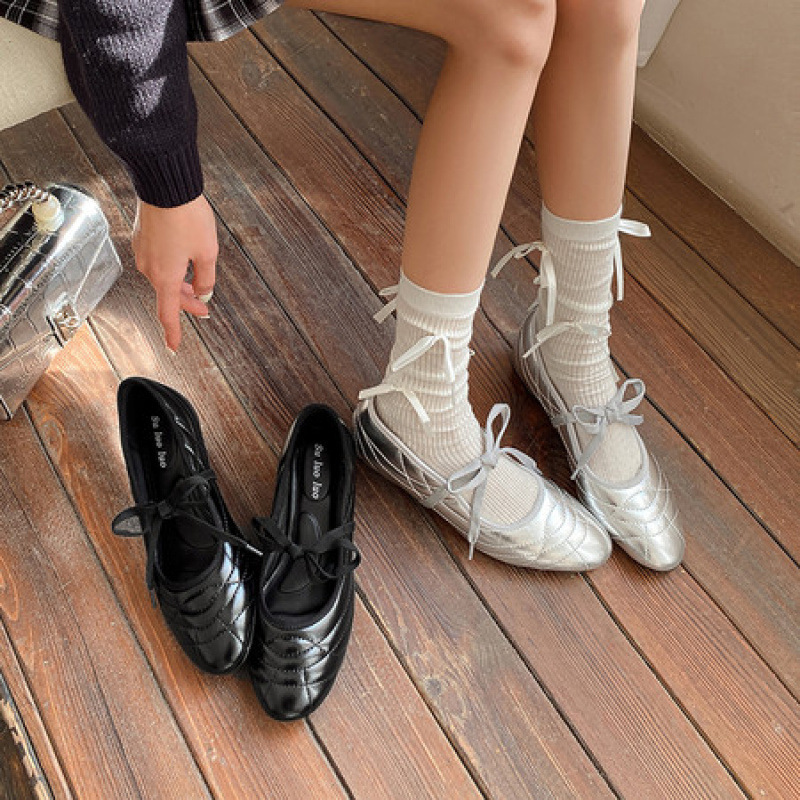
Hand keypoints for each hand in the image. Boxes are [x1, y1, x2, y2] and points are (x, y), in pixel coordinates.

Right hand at [132, 193, 218, 351]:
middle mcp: (149, 268)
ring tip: (197, 285)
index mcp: (165, 277)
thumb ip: (207, 277)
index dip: (172, 333)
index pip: (168, 313)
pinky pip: (157, 262)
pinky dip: (171, 268)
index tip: (173, 347)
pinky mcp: (141, 238)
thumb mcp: (208, 252)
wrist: (164, 184)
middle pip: (168, 296)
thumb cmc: (186, 216)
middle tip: (204, 310)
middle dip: (187, 304)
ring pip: (163, 278)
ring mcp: (143, 253)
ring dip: (180, 285)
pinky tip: (183, 260)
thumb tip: (204, 291)